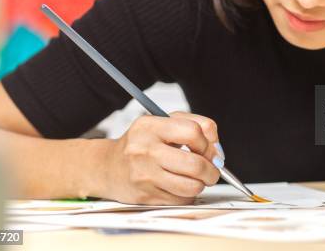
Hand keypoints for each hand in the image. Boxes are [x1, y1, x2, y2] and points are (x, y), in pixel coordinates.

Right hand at [99, 111, 223, 204]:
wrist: (107, 167)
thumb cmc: (140, 144)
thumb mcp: (162, 123)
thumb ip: (194, 125)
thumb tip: (217, 149)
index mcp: (150, 127)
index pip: (193, 131)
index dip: (207, 143)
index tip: (209, 149)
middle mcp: (145, 150)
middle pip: (195, 164)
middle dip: (212, 170)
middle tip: (212, 170)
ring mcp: (144, 175)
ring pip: (191, 186)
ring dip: (201, 184)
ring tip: (197, 178)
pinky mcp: (146, 196)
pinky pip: (181, 199)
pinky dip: (187, 194)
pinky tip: (180, 185)